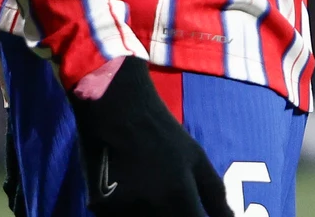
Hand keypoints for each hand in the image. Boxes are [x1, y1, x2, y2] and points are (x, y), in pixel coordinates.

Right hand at [68, 58, 231, 216]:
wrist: (117, 109)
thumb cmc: (163, 134)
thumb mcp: (197, 160)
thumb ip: (216, 197)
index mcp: (180, 197)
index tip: (199, 215)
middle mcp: (151, 208)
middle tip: (178, 203)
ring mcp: (122, 210)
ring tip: (154, 195)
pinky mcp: (98, 208)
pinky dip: (130, 214)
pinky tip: (134, 197)